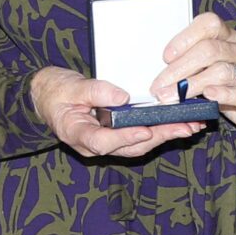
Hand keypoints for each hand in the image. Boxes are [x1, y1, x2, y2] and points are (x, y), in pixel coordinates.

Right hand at [30, 66, 206, 158]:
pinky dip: (157, 129)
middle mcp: (94, 144)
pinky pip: (137, 136)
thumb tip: (122, 96)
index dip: (125, 138)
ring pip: (138, 144)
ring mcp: (106, 141)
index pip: (103, 141)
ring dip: (164, 135)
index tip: (145, 131)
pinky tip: (175, 123)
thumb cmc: (55, 91)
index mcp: (78, 134)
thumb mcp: (70, 87)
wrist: (46, 96)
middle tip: (185, 128)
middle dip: (159, 137)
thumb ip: (95, 92)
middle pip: (129, 146)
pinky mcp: (115, 133)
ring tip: (189, 126)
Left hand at [150, 12, 235, 147]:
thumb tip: (160, 67)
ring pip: (221, 72)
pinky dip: (223, 94)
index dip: (186, 37)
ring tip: (173, 97)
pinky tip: (208, 96)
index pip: (210, 24)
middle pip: (209, 50)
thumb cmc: (234, 87)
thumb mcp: (215, 69)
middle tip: (159, 85)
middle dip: (180, 68)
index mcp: (232, 38)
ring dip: (192, 85)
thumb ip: (195, 63)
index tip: (165, 56)